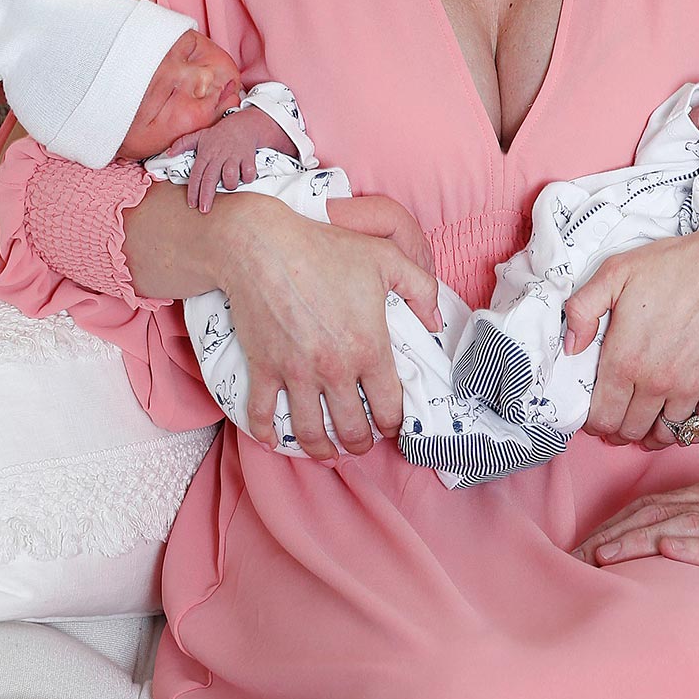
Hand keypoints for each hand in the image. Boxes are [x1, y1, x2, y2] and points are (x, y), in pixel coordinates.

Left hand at [169, 104, 278, 212]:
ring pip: (230, 176)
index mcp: (206, 153)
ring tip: (229, 185)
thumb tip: (168, 153)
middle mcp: (219, 156)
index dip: (193, 190)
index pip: (196, 174)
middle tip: (204, 209)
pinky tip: (245, 177)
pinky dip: (247, 178)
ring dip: (230, 184)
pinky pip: (248, 173)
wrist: (243, 125)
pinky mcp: (248, 157)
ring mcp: (234, 156)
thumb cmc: (219, 134)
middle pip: (210, 179)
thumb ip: (182, 144)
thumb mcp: (199, 135)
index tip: (192, 203)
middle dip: (206, 196)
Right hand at [216, 196, 440, 460]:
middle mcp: (335, 370)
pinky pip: (262, 413)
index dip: (394, 424)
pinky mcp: (264, 368)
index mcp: (369, 349)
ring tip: (328, 452)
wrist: (262, 246)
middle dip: (360, 443)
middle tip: (361, 443)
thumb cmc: (325, 250)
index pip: (388, 407)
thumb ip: (421, 289)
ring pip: (311, 432)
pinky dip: (266, 432)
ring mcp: (296, 373)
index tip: (391, 427)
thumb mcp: (386, 259)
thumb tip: (435, 321)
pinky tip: (273, 439)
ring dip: (321, 450)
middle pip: (352, 428)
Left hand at [563, 217, 698, 449]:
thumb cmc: (677, 266)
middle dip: (620, 430)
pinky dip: (690, 433)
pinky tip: (682, 424)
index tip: (596, 416)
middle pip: (630, 430)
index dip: (594, 422)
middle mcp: (655, 382)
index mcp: (625, 360)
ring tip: (647, 425)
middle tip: (619, 421)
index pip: (602, 416)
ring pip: (664, 433)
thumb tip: (571, 347)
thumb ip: (582, 309)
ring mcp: (689, 388)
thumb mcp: (615, 273)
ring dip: (652, 434)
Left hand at [572, 479, 698, 630]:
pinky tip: (666, 552)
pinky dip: (693, 547)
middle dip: (613, 532)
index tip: (582, 547)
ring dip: (637, 539)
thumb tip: (661, 558)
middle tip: (575, 558)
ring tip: (601, 557)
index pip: (656, 504)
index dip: (616, 523)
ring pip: (683, 524)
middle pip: (658, 511)